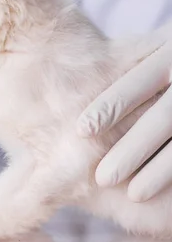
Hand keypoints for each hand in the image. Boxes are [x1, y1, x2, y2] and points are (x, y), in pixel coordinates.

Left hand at [77, 22, 171, 201]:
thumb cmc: (170, 60)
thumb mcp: (160, 47)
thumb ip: (133, 60)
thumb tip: (79, 103)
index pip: (142, 78)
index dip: (112, 104)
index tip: (82, 129)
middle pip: (165, 115)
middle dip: (133, 147)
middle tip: (102, 177)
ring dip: (161, 169)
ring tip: (133, 193)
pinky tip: (162, 192)